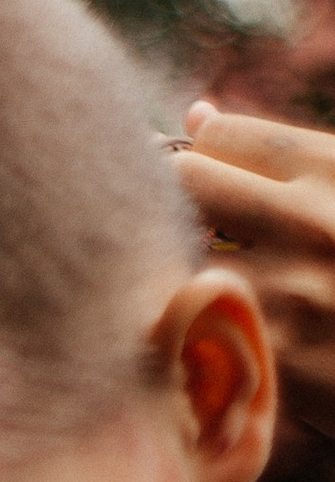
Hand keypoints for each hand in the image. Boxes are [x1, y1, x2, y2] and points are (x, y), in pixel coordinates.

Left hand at [175, 109, 334, 479]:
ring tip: (184, 281)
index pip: (218, 137)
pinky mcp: (274, 367)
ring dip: (174, 270)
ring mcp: (289, 298)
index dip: (200, 158)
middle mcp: (311, 223)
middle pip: (184, 184)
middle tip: (172, 227)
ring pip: (178, 263)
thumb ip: (283, 159)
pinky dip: (189, 330)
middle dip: (170, 203)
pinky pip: (197, 332)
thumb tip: (196, 115)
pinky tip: (199, 337)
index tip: (200, 181)